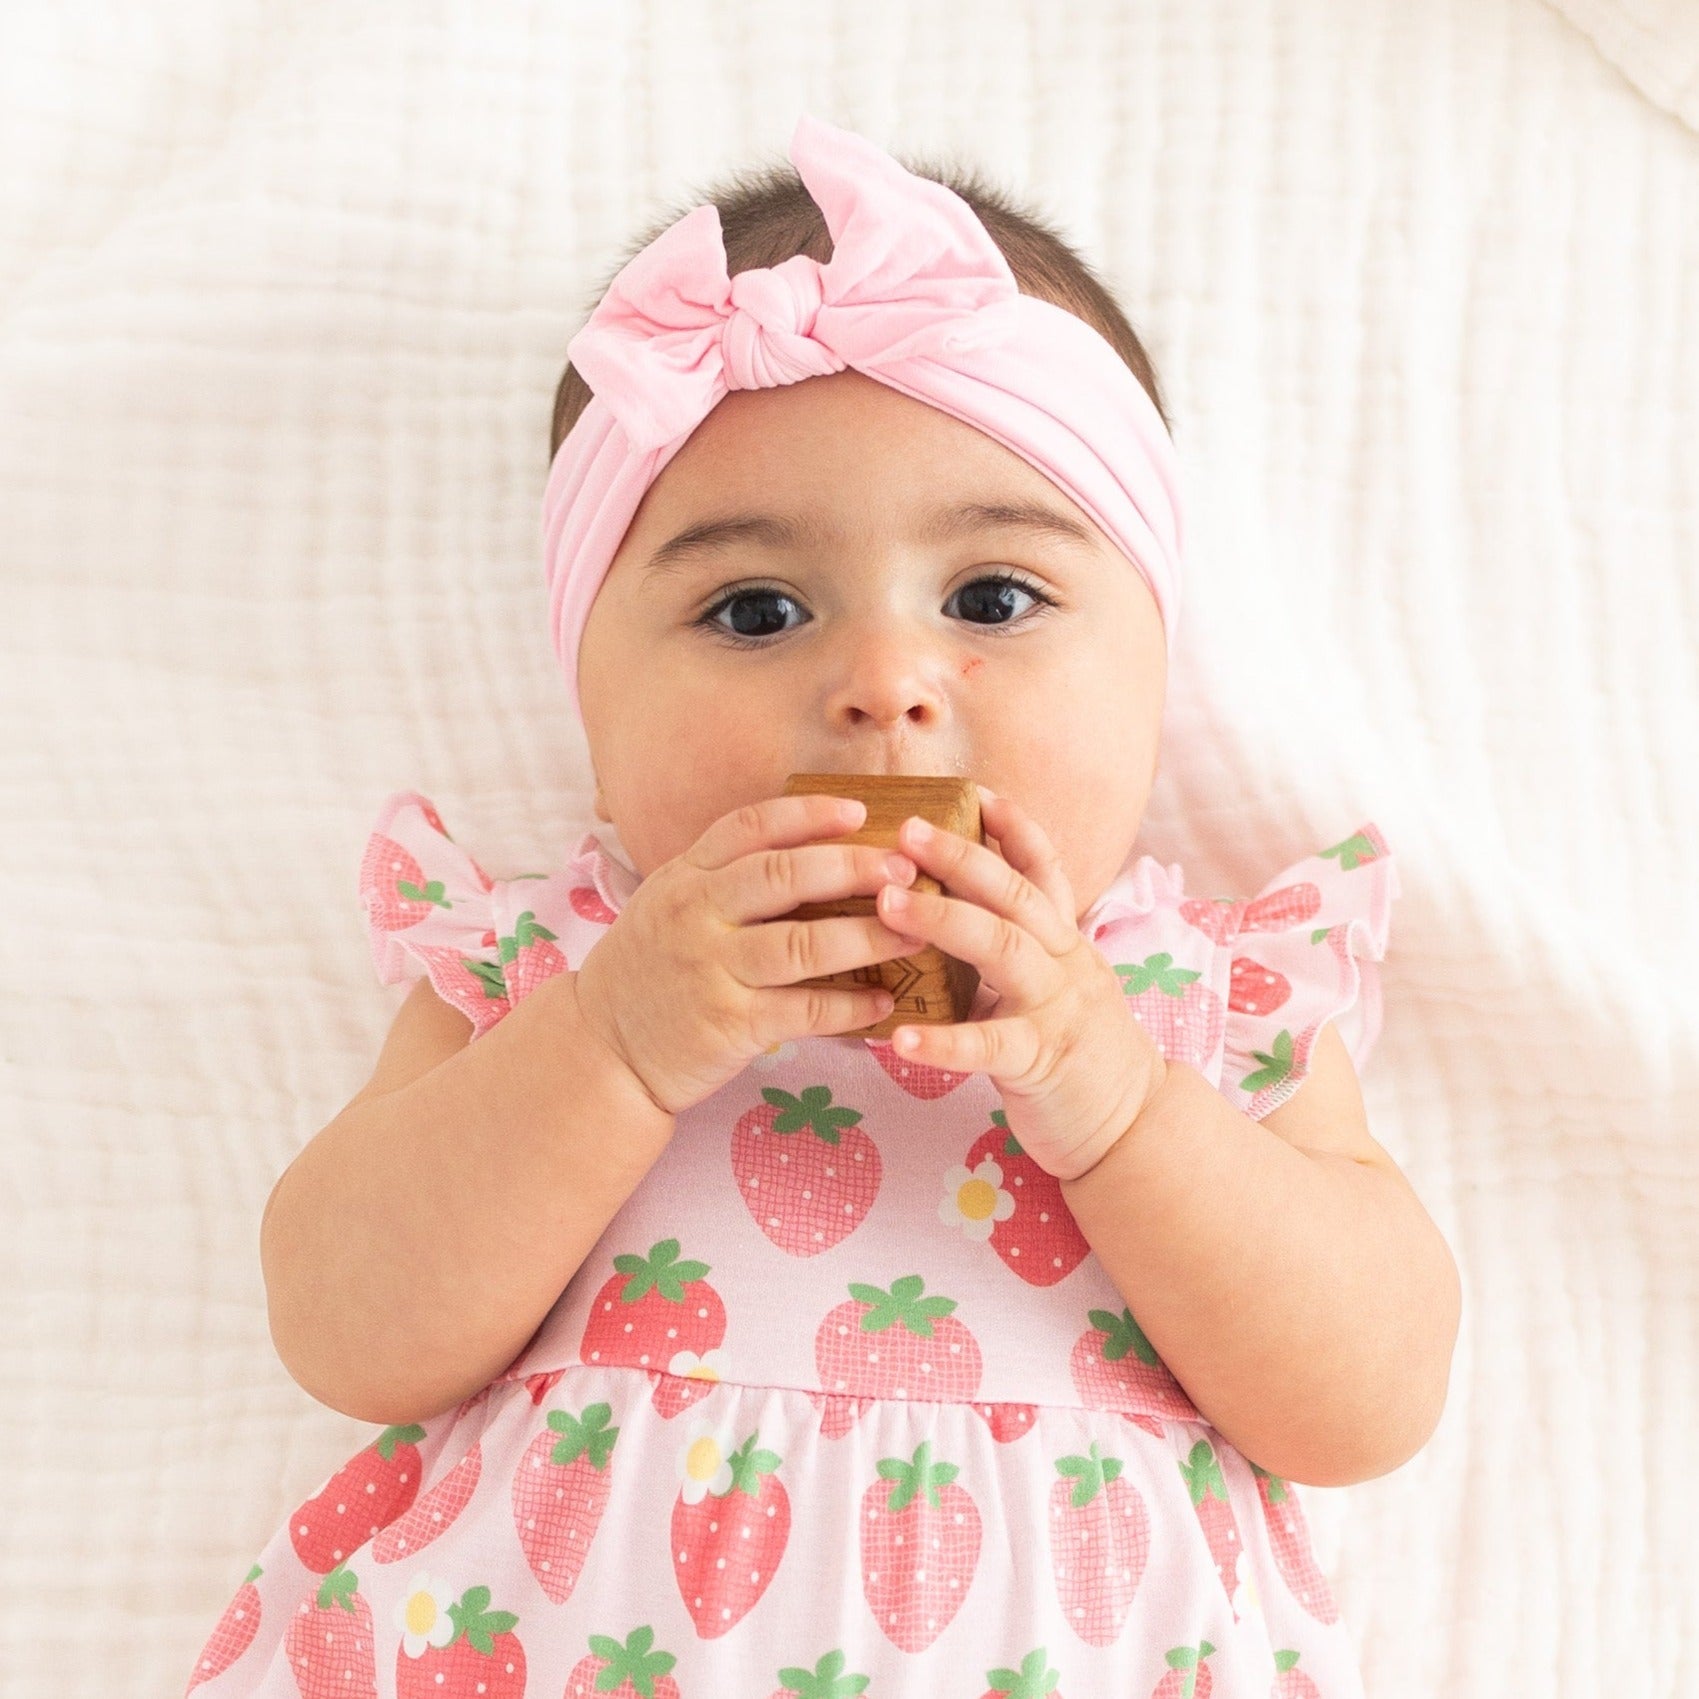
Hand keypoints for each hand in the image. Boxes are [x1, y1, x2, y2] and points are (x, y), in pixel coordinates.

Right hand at [573, 792, 925, 1117]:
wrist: (602, 1048)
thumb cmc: (651, 970)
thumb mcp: (670, 904)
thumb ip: (725, 876)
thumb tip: (812, 849)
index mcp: (685, 877)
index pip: (750, 827)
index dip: (809, 814)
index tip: (860, 811)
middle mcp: (696, 915)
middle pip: (785, 876)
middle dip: (854, 867)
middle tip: (906, 867)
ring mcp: (711, 970)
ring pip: (804, 943)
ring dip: (869, 936)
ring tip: (916, 933)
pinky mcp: (728, 1025)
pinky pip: (804, 1010)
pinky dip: (850, 1006)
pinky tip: (885, 1002)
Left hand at [874, 786, 1167, 1181]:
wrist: (1133, 1128)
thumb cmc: (1077, 1054)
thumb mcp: (1056, 986)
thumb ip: (1016, 950)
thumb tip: (950, 913)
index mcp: (1065, 942)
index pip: (1044, 870)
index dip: (1015, 829)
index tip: (976, 791)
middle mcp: (1065, 963)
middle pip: (1015, 895)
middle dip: (962, 856)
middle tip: (906, 829)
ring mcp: (1056, 1009)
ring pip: (1003, 948)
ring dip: (943, 919)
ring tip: (887, 904)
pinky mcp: (1041, 1062)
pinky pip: (988, 1046)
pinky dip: (943, 1042)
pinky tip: (898, 1038)